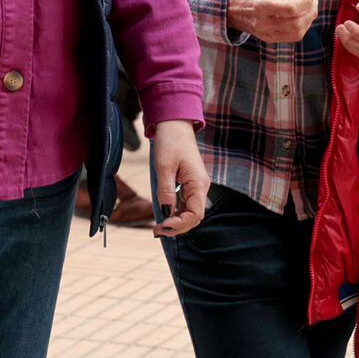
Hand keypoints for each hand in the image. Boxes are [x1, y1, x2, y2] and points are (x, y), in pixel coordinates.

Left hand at [148, 120, 208, 237]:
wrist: (175, 125)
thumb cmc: (170, 142)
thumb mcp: (164, 167)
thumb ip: (166, 191)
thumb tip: (166, 213)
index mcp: (198, 184)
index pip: (195, 214)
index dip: (180, 224)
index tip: (163, 226)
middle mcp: (201, 187)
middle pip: (194, 216)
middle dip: (177, 227)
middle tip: (157, 231)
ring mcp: (197, 186)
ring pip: (190, 212)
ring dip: (176, 222)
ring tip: (159, 227)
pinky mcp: (191, 184)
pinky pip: (187, 204)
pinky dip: (177, 213)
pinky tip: (165, 216)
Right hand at [228, 0, 319, 42]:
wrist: (229, 8)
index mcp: (261, 6)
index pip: (291, 9)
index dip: (306, 1)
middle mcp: (263, 23)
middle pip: (297, 22)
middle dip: (311, 10)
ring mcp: (266, 33)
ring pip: (297, 33)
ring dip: (309, 20)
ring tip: (310, 7)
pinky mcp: (269, 39)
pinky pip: (292, 37)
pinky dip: (302, 27)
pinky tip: (302, 16)